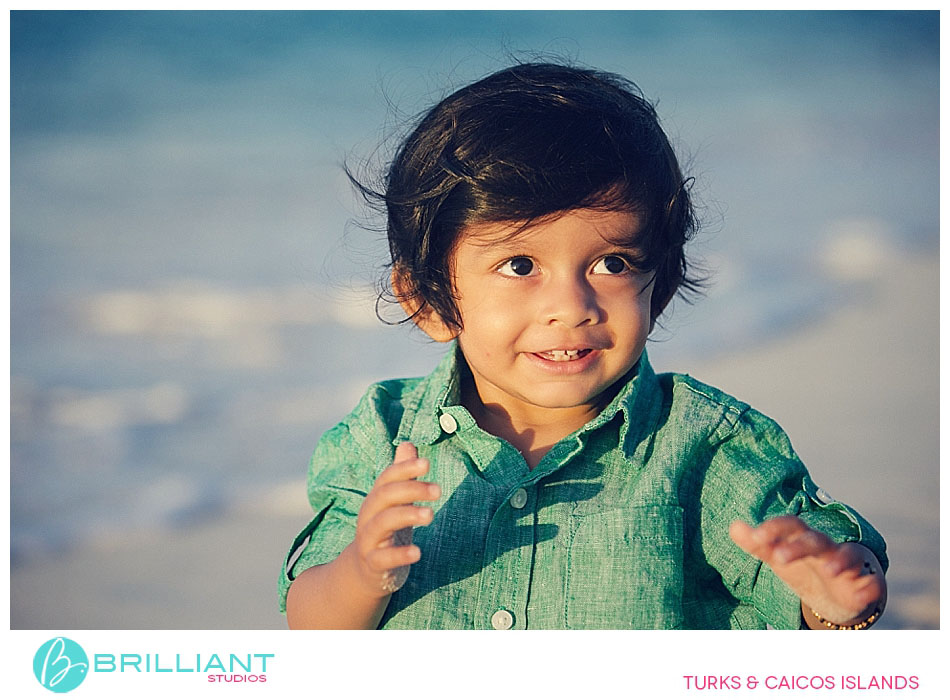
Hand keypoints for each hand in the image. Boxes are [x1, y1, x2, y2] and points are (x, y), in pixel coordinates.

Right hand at [350, 442, 440, 596]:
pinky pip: (383, 558)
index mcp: (376, 499)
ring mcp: (368, 540)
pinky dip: (399, 554)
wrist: (365, 571)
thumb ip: (402, 476)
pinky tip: (417, 552)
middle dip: (410, 489)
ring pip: (382, 523)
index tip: (427, 463)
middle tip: (437, 490)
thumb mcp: (394, 503)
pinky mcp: (373, 564)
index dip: (404, 469)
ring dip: (407, 515)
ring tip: (430, 514)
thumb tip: (408, 444)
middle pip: (384, 496)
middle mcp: (368, 516)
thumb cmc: (385, 530)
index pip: (386, 478)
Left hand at [730, 516, 885, 626]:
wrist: (837, 589)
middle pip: (815, 540)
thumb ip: (758, 543)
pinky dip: (870, 587)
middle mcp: (826, 547)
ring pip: (848, 556)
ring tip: (830, 570)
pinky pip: (872, 583)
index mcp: (803, 538)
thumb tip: (734, 526)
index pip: (790, 525)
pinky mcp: (865, 584)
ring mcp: (848, 564)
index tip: (756, 536)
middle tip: (778, 558)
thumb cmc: (803, 566)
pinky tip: (862, 594)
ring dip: (840, 561)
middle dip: (799, 547)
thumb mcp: (779, 555)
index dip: (774, 529)